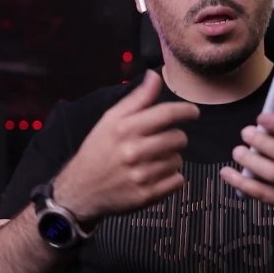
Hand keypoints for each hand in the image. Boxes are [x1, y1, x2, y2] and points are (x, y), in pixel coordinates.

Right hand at [53, 70, 199, 224]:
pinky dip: (171, 178)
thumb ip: (137, 99)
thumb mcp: (110, 120)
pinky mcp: (146, 196)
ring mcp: (141, 176)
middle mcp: (133, 151)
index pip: (167, 114)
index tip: (193, 112)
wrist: (80, 189)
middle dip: (174, 137)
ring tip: (152, 160)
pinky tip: (155, 175)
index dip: (185, 111)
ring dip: (170, 158)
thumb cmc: (98, 150)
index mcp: (125, 128)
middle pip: (178, 138)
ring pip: (178, 160)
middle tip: (161, 141)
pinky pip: (177, 181)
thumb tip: (155, 76)